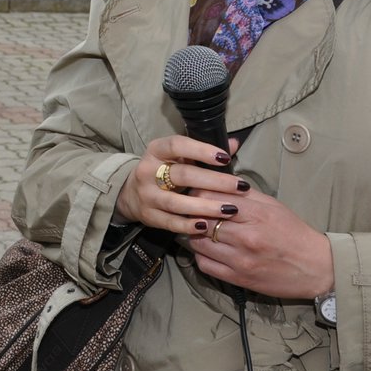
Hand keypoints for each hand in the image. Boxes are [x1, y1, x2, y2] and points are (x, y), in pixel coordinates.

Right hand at [114, 134, 247, 235]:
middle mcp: (147, 171)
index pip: (177, 145)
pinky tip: (206, 226)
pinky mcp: (148, 216)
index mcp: (156, 150)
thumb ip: (204, 151)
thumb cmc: (164, 170)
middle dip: (214, 181)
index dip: (201, 151)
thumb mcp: (178, 156)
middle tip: (239, 186)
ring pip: (176, 202)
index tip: (225, 158)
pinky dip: (188, 225)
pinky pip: (170, 222)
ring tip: (229, 209)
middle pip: (182, 175)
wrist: (131, 193)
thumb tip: (233, 144)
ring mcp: (146, 195)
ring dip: (205, 206)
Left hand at [185, 185, 333, 299]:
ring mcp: (241, 260)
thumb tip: (218, 182)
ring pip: (198, 242)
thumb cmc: (294, 233)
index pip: (211, 198)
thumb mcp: (273, 206)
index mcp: (256, 214)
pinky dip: (200, 255)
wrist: (317, 268)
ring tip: (199, 229)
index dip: (198, 193)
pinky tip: (207, 249)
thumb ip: (244, 195)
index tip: (196, 192)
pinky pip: (205, 265)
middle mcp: (246, 237)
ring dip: (194, 234)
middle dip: (193, 213)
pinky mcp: (238, 279)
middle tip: (191, 210)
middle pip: (201, 219)